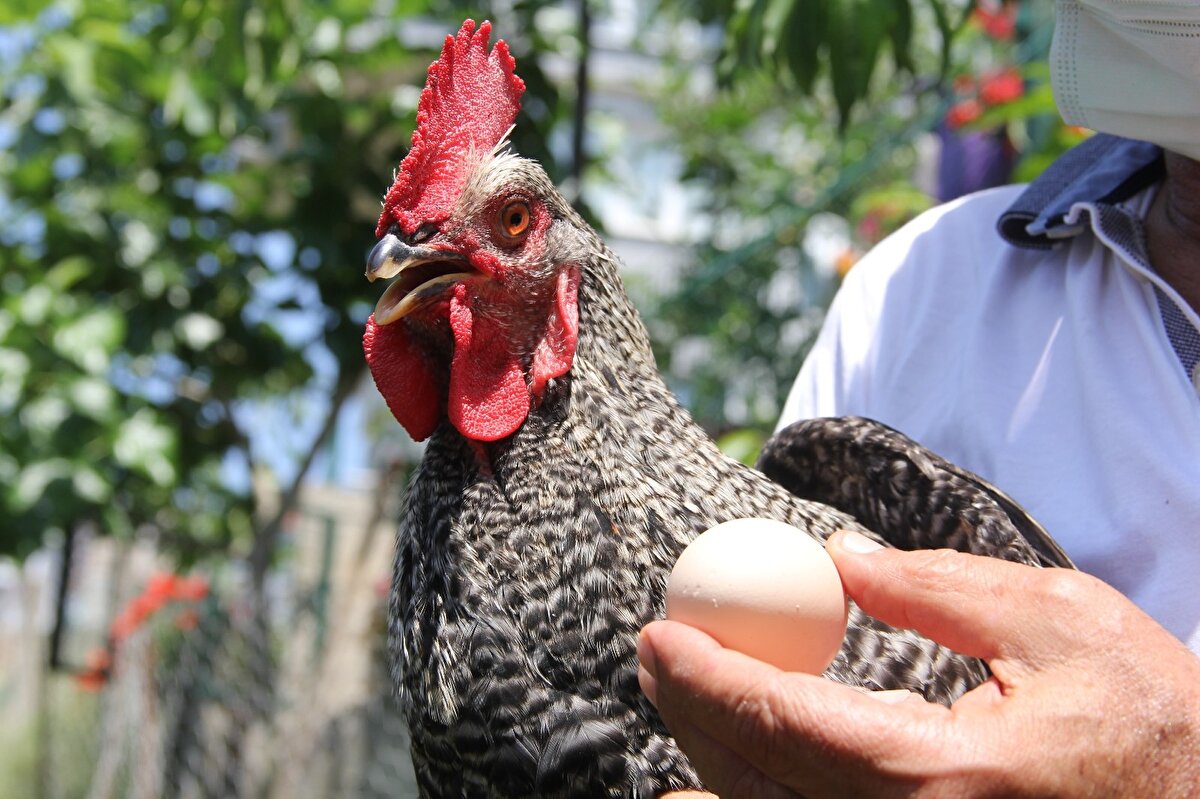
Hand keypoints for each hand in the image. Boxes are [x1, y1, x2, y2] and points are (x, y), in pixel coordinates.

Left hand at [640, 531, 1199, 797]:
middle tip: (657, 655)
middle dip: (691, 718)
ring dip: (712, 767)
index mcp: (945, 781)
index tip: (656, 635)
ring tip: (681, 701)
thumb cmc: (1157, 724)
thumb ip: (936, 585)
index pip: (784, 727)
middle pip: (756, 788)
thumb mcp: (1060, 623)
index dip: (705, 679)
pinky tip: (737, 773)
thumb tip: (836, 556)